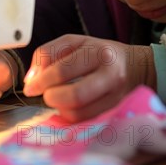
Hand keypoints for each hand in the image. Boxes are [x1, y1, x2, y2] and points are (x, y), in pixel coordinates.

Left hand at [22, 34, 155, 121]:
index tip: (31, 87)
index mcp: (98, 52)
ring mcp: (115, 97)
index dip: (41, 82)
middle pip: (75, 95)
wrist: (135, 67)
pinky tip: (67, 108)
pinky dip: (70, 117)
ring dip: (60, 110)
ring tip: (57, 101)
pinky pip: (85, 121)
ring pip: (79, 113)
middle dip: (52, 98)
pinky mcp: (114, 112)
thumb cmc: (99, 53)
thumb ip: (47, 54)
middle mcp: (110, 75)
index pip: (63, 70)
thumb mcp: (74, 43)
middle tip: (46, 95)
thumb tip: (31, 80)